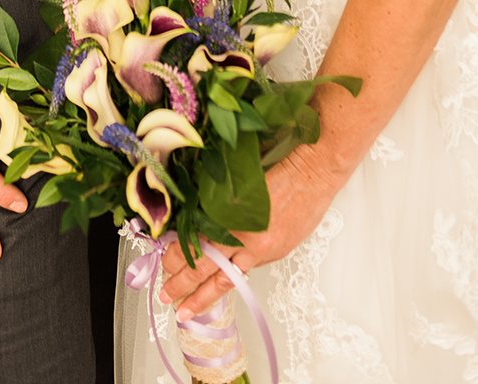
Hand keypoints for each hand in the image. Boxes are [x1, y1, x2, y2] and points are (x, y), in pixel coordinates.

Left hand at [159, 147, 340, 318]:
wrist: (313, 173)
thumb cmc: (279, 169)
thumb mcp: (240, 187)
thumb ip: (219, 207)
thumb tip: (194, 221)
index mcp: (233, 219)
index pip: (197, 245)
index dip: (178, 258)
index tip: (164, 263)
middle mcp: (247, 240)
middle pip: (207, 270)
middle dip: (183, 286)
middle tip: (165, 297)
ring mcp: (263, 251)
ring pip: (226, 281)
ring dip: (203, 296)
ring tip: (186, 309)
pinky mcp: (275, 254)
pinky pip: (247, 271)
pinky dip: (230, 280)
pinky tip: (218, 287)